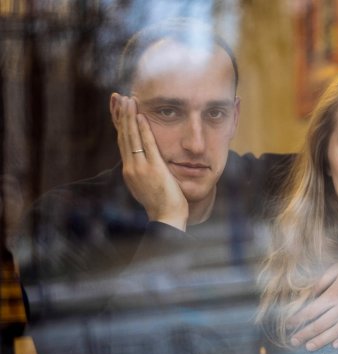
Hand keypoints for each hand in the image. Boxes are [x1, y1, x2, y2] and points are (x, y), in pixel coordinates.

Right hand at [110, 93, 187, 229]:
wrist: (166, 218)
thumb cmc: (162, 204)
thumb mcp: (148, 185)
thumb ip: (144, 172)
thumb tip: (144, 162)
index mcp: (129, 171)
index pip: (122, 142)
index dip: (119, 124)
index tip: (116, 108)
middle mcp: (131, 168)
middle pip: (123, 136)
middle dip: (120, 115)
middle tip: (118, 96)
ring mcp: (140, 168)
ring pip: (132, 137)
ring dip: (129, 117)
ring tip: (128, 99)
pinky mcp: (153, 169)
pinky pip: (147, 144)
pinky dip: (143, 129)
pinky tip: (141, 116)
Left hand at [287, 262, 337, 350]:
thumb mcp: (335, 270)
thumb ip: (321, 282)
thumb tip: (312, 295)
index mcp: (333, 295)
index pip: (311, 311)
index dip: (299, 319)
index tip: (289, 324)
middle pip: (320, 324)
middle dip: (305, 334)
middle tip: (294, 341)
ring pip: (334, 332)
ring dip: (321, 340)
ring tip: (309, 347)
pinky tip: (335, 346)